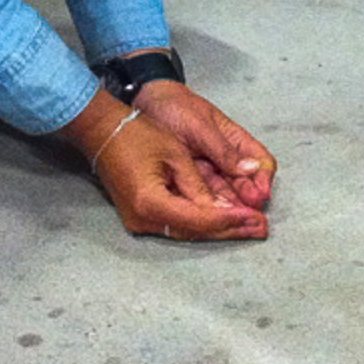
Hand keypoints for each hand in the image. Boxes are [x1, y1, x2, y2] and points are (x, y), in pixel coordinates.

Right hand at [57, 88, 272, 241]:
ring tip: (250, 226)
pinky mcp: (141, 216)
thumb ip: (200, 186)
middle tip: (261, 227)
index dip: (230, 219)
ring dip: (219, 228)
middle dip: (231, 229)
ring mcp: (140, 221)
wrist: (102, 131)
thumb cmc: (137, 135)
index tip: (255, 217)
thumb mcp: (175, 155)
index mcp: (151, 203)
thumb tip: (227, 207)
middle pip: (195, 232)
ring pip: (188, 231)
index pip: (199, 220)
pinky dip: (202, 222)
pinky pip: (177, 224)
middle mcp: (143, 220)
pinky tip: (225, 219)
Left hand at [133, 79, 274, 212]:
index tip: (260, 194)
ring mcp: (209, 172)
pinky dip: (209, 208)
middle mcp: (226, 160)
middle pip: (246, 184)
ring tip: (231, 221)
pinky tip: (209, 217)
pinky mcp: (190, 181)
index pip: (262, 162)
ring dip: (231, 208)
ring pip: (226, 195)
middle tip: (249, 216)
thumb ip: (223, 149)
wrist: (147, 105)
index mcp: (236, 141)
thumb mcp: (200, 126)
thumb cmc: (177, 107)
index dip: (263, 179)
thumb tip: (252, 168)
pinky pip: (204, 197)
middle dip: (249, 201)